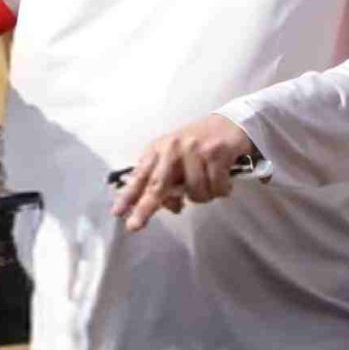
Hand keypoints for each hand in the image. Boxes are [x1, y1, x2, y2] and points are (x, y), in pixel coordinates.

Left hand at [110, 115, 254, 232]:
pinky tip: (224, 181)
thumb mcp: (176, 156)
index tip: (117, 212)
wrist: (230, 123)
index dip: (128, 195)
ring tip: (209, 185)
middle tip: (134, 226)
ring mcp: (195, 150)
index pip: (140, 175)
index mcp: (159, 149)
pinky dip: (221, 190)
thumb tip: (171, 206)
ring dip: (203, 196)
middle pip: (158, 185)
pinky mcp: (216, 153)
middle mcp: (173, 147)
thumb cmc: (199, 143)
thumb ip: (168, 180)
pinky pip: (216, 187)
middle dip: (145, 208)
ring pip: (194, 193)